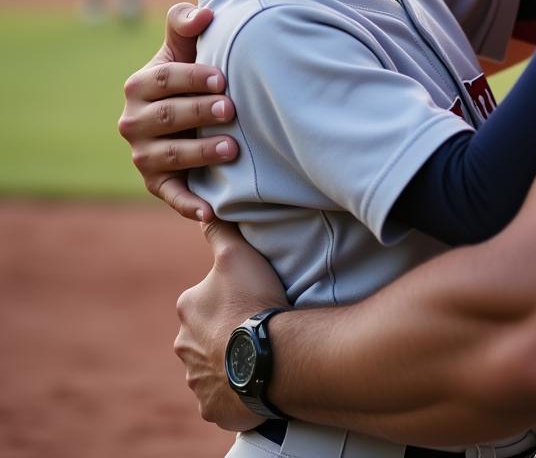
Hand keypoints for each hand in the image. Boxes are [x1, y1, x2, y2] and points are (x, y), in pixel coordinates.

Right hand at [119, 3, 238, 220]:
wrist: (193, 113)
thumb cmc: (194, 73)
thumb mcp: (185, 46)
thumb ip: (185, 23)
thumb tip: (204, 13)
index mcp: (139, 85)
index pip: (162, 80)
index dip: (192, 78)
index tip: (223, 78)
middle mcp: (133, 122)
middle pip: (167, 117)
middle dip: (199, 112)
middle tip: (231, 109)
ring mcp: (144, 155)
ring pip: (171, 156)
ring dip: (200, 153)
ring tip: (232, 148)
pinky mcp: (158, 183)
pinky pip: (171, 196)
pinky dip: (188, 205)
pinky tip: (210, 211)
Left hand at [174, 220, 288, 429]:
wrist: (269, 356)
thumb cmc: (252, 302)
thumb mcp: (236, 255)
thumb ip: (218, 232)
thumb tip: (204, 211)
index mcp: (187, 309)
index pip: (204, 300)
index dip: (228, 298)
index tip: (250, 299)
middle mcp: (184, 347)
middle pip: (206, 335)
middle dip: (224, 331)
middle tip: (255, 325)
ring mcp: (196, 381)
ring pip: (213, 367)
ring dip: (230, 361)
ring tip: (259, 353)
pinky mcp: (211, 408)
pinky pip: (223, 398)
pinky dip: (235, 390)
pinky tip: (255, 379)